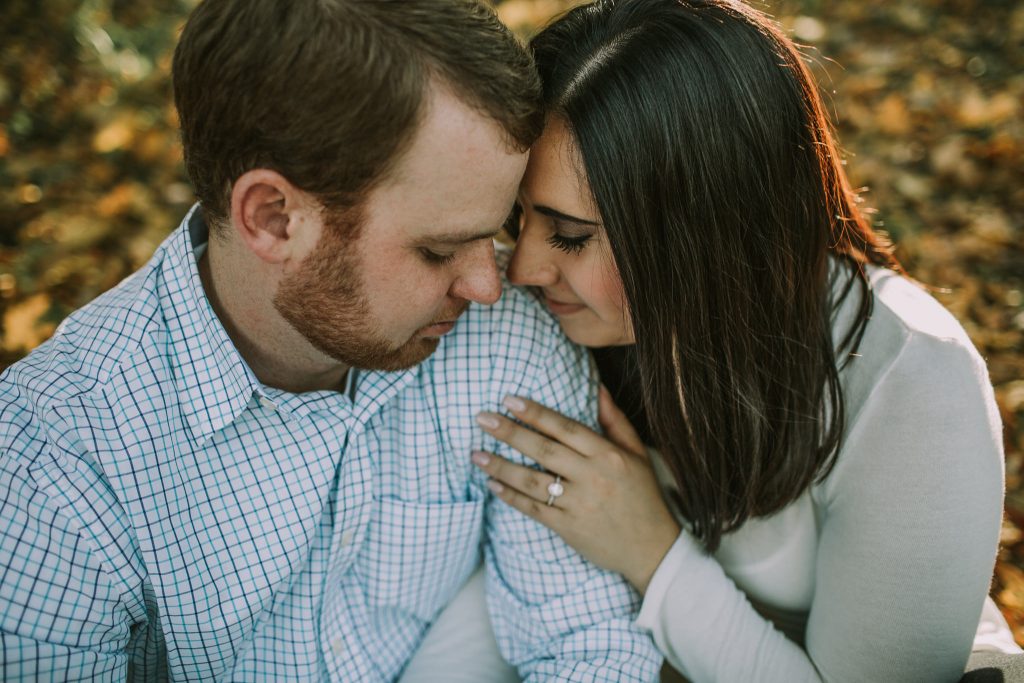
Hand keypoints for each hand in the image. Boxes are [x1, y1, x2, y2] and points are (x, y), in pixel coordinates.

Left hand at [473, 386, 680, 592]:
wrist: (652, 549)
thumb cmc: (643, 497)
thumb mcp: (637, 454)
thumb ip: (615, 420)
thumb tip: (598, 387)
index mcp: (608, 455)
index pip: (565, 428)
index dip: (536, 412)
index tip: (509, 399)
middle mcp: (593, 478)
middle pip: (544, 450)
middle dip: (509, 432)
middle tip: (481, 419)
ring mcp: (580, 504)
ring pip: (532, 480)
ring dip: (501, 466)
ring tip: (476, 454)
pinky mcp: (569, 528)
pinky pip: (534, 509)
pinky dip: (511, 496)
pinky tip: (492, 485)